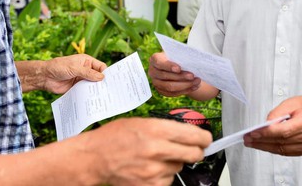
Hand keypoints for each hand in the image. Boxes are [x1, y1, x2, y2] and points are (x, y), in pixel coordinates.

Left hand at [41, 54, 106, 93]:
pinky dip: (88, 95)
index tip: (110, 81)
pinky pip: (84, 92)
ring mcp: (81, 79)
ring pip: (91, 85)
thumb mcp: (74, 68)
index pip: (100, 67)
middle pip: (97, 77)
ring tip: (102, 96)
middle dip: (102, 82)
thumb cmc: (58, 67)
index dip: (105, 73)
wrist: (44, 77)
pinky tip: (92, 100)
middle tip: (108, 90)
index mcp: (86, 61)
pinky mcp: (76, 88)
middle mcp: (85, 70)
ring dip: (95, 90)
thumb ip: (88, 73)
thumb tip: (101, 77)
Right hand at [84, 117, 211, 185]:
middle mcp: (157, 150)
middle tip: (191, 149)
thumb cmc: (114, 137)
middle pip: (194, 154)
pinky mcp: (150, 185)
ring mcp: (154, 170)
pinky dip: (163, 175)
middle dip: (195, 151)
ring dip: (173, 163)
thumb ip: (166, 128)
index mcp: (156, 129)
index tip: (206, 139)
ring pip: (179, 167)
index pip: (194, 136)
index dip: (204, 138)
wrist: (94, 158)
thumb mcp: (142, 122)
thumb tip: (188, 134)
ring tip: (156, 157)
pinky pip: (168, 180)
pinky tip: (150, 168)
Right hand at [148, 52, 200, 96]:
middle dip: (181, 77)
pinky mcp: (161, 91)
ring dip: (185, 85)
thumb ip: (180, 56)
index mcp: (154, 59)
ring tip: (197, 81)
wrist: (175, 65)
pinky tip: (194, 87)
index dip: (169, 66)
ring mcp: (156, 82)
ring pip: (170, 87)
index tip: (179, 68)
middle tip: (193, 76)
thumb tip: (191, 61)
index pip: (160, 63)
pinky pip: (173, 93)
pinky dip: (185, 90)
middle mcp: (152, 71)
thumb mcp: (177, 53)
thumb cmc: (176, 57)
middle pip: (166, 76)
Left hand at [243, 95, 301, 156]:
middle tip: (247, 139)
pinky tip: (264, 145)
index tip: (253, 133)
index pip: (284, 131)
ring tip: (252, 143)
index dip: (267, 133)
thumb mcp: (290, 102)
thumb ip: (276, 113)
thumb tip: (264, 125)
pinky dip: (273, 149)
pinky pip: (286, 152)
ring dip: (265, 147)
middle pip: (281, 141)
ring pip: (282, 149)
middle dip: (261, 141)